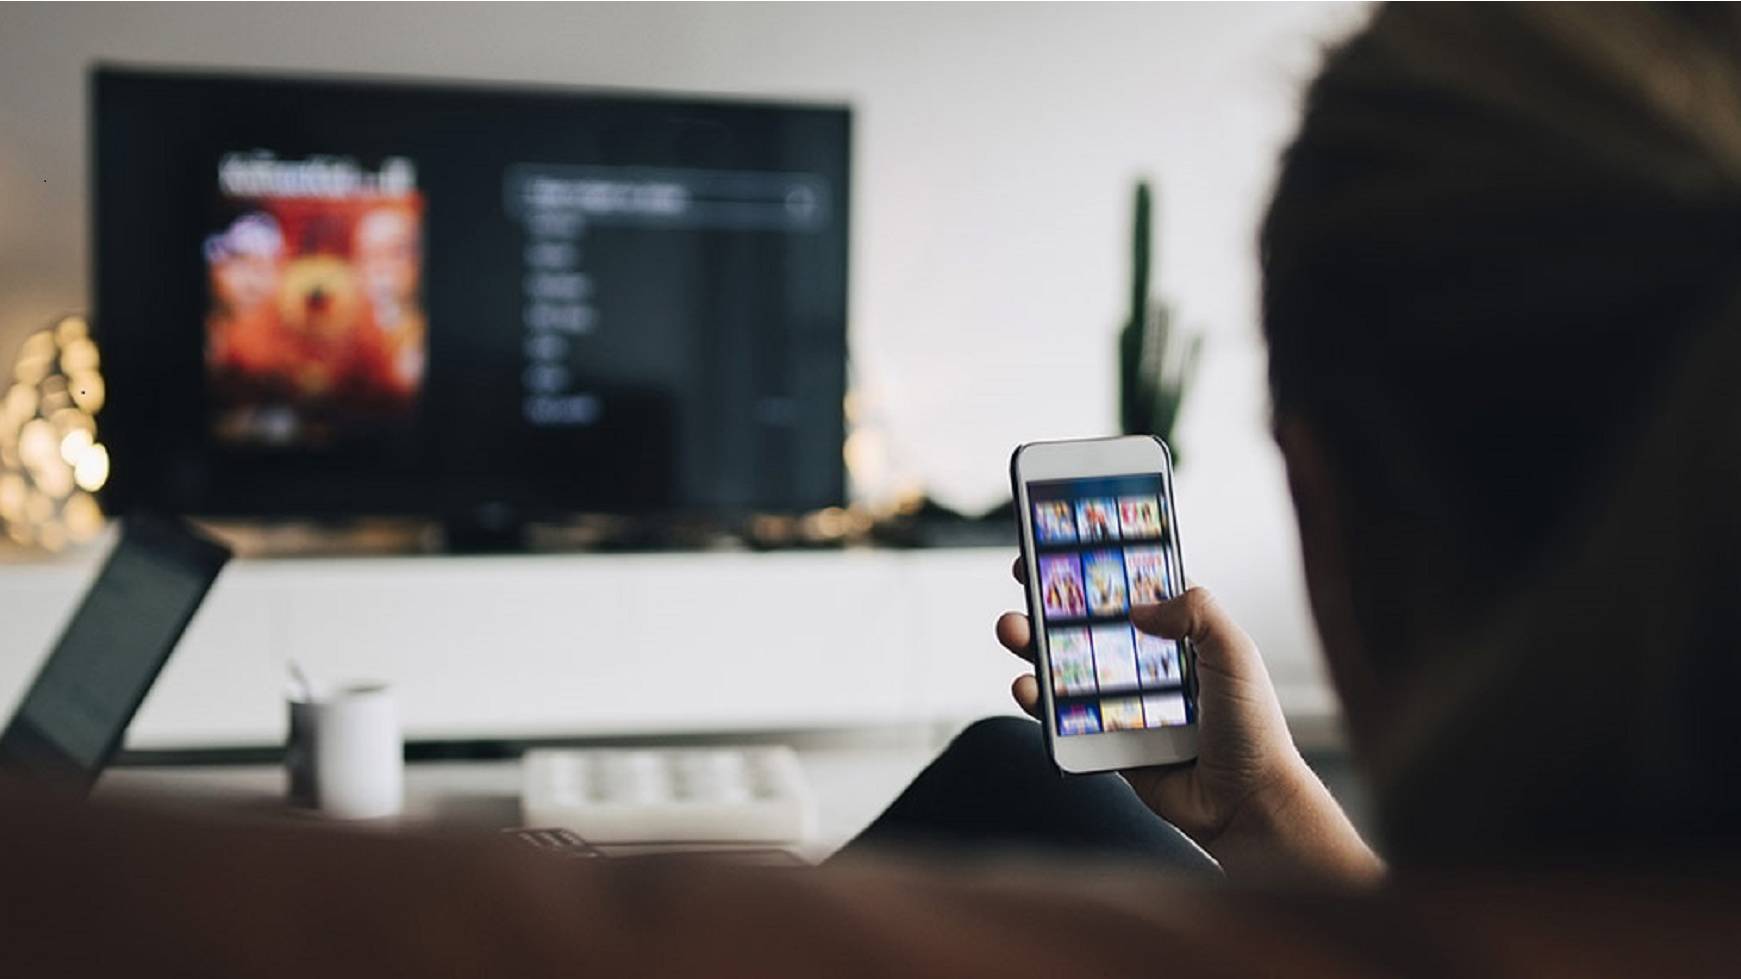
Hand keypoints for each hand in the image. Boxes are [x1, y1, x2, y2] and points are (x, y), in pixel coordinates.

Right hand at [998, 557, 1380, 882]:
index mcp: (1180, 636)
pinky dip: (1038, 701)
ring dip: (1033, 645)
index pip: (1130, 589)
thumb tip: (1136, 607)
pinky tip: (1027, 687)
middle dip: (1051, 600)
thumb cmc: (1254, 729)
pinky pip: (1063, 718)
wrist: (1248, 805)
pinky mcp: (1106, 741)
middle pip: (1087, 623)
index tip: (1062, 542)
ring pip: (1066, 666)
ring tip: (1013, 630)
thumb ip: (1196, 612)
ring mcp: (1122, 703)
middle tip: (1025, 579)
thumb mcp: (1235, 653)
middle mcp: (1146, 664)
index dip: (1096, 565)